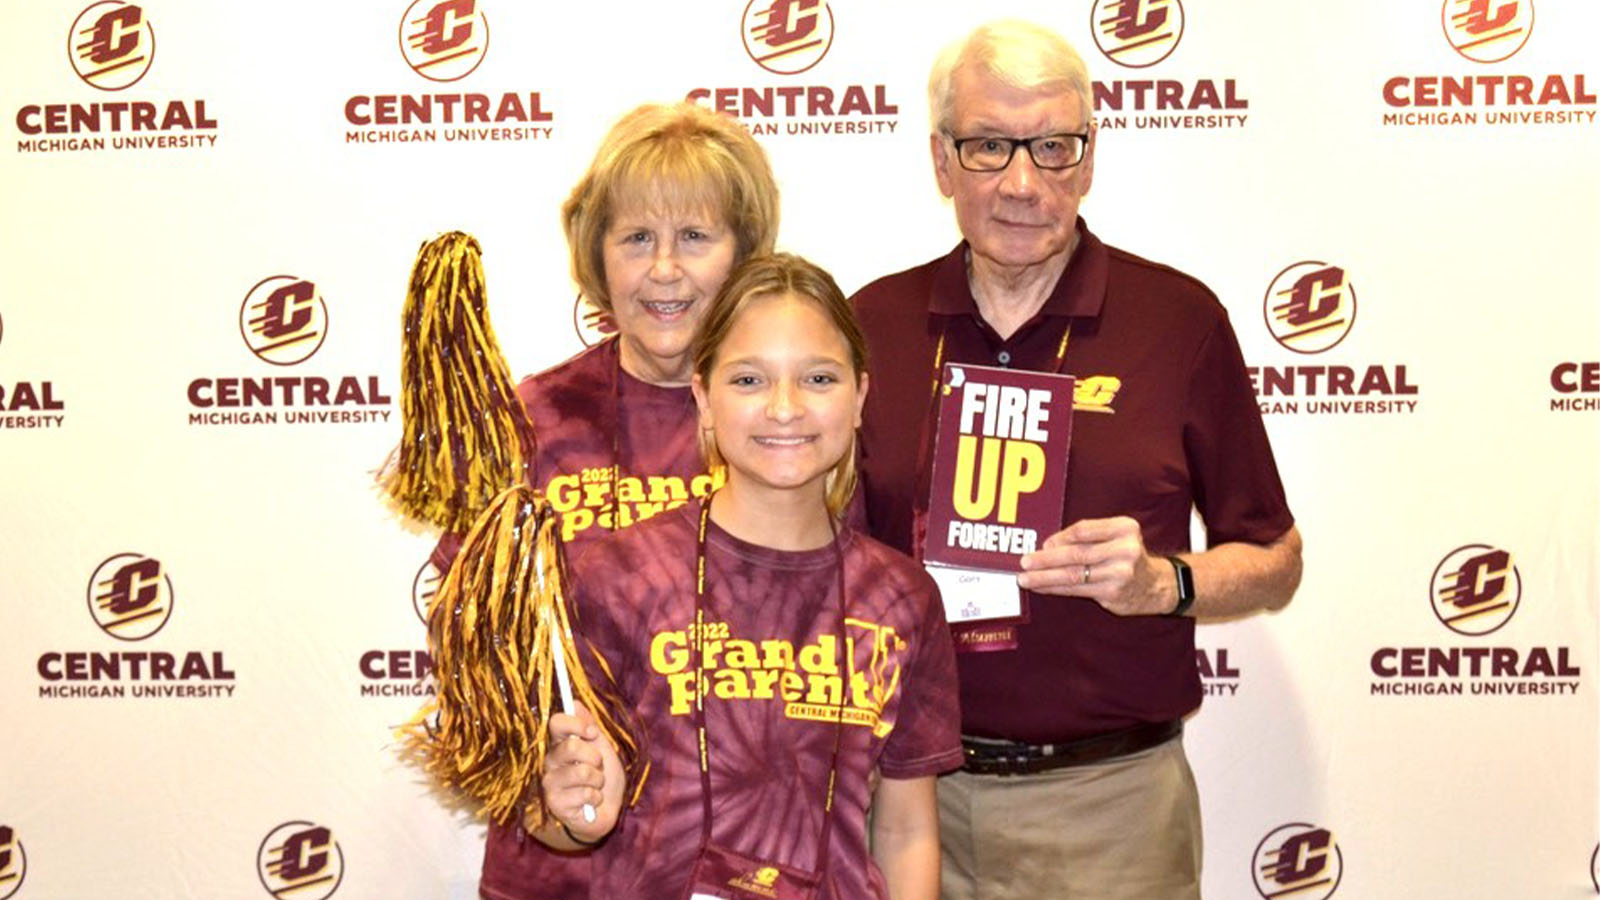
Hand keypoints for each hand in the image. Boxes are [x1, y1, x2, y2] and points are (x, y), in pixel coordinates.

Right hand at [538, 705, 622, 843]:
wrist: (605, 812)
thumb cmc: (603, 780)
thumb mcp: (602, 749)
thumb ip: (589, 727)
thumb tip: (575, 702)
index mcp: (560, 745)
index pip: (556, 723)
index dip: (576, 724)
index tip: (592, 732)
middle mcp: (551, 762)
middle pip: (571, 746)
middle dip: (594, 757)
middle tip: (597, 767)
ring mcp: (551, 783)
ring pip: (581, 771)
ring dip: (598, 780)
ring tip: (595, 786)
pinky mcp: (555, 803)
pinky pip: (584, 793)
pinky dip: (595, 797)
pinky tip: (591, 802)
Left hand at [1017, 516, 1173, 616]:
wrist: (1155, 585)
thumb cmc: (1125, 555)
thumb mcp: (1115, 536)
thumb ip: (1087, 536)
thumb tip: (1047, 545)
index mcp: (1125, 528)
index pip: (1084, 530)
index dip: (1060, 537)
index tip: (1043, 544)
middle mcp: (1126, 549)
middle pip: (1077, 554)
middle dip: (1046, 559)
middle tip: (1024, 562)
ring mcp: (1120, 573)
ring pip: (1074, 575)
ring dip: (1045, 577)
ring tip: (1025, 579)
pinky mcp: (1113, 593)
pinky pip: (1077, 590)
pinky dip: (1055, 589)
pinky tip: (1041, 587)